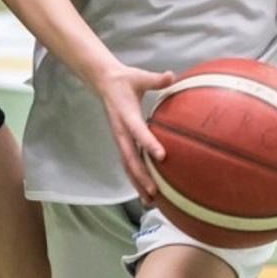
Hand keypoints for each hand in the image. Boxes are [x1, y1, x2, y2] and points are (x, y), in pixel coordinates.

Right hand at [96, 65, 176, 202]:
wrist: (103, 82)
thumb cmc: (125, 79)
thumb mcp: (140, 76)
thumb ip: (156, 79)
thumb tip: (172, 75)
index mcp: (126, 115)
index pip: (138, 132)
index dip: (148, 143)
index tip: (161, 156)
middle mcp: (121, 132)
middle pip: (130, 158)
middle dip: (141, 176)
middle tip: (155, 192)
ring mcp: (120, 139)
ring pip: (128, 166)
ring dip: (138, 184)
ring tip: (150, 202)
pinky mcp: (122, 143)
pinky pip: (128, 164)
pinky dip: (136, 179)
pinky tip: (146, 192)